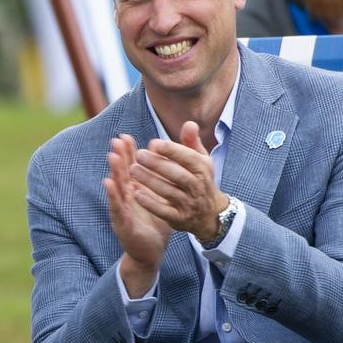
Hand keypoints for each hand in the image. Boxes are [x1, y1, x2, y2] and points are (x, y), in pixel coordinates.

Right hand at [103, 134, 171, 292]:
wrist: (152, 251)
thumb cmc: (155, 223)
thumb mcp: (162, 199)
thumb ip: (164, 180)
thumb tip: (171, 161)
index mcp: (135, 191)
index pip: (130, 168)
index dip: (127, 153)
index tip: (126, 136)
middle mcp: (126, 198)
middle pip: (121, 174)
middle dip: (118, 157)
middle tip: (116, 139)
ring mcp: (122, 211)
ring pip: (117, 188)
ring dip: (113, 171)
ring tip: (112, 156)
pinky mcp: (122, 224)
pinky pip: (116, 208)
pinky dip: (112, 196)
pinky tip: (109, 184)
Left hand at [129, 121, 229, 240]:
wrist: (209, 214)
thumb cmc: (199, 180)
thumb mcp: (200, 160)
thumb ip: (192, 142)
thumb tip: (189, 123)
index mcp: (202, 169)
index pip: (187, 158)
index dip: (171, 150)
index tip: (153, 143)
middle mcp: (197, 186)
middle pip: (177, 174)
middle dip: (157, 164)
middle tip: (138, 155)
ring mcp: (189, 204)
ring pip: (168, 191)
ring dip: (150, 181)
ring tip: (133, 170)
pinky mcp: (179, 219)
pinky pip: (164, 211)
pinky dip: (150, 203)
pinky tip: (136, 193)